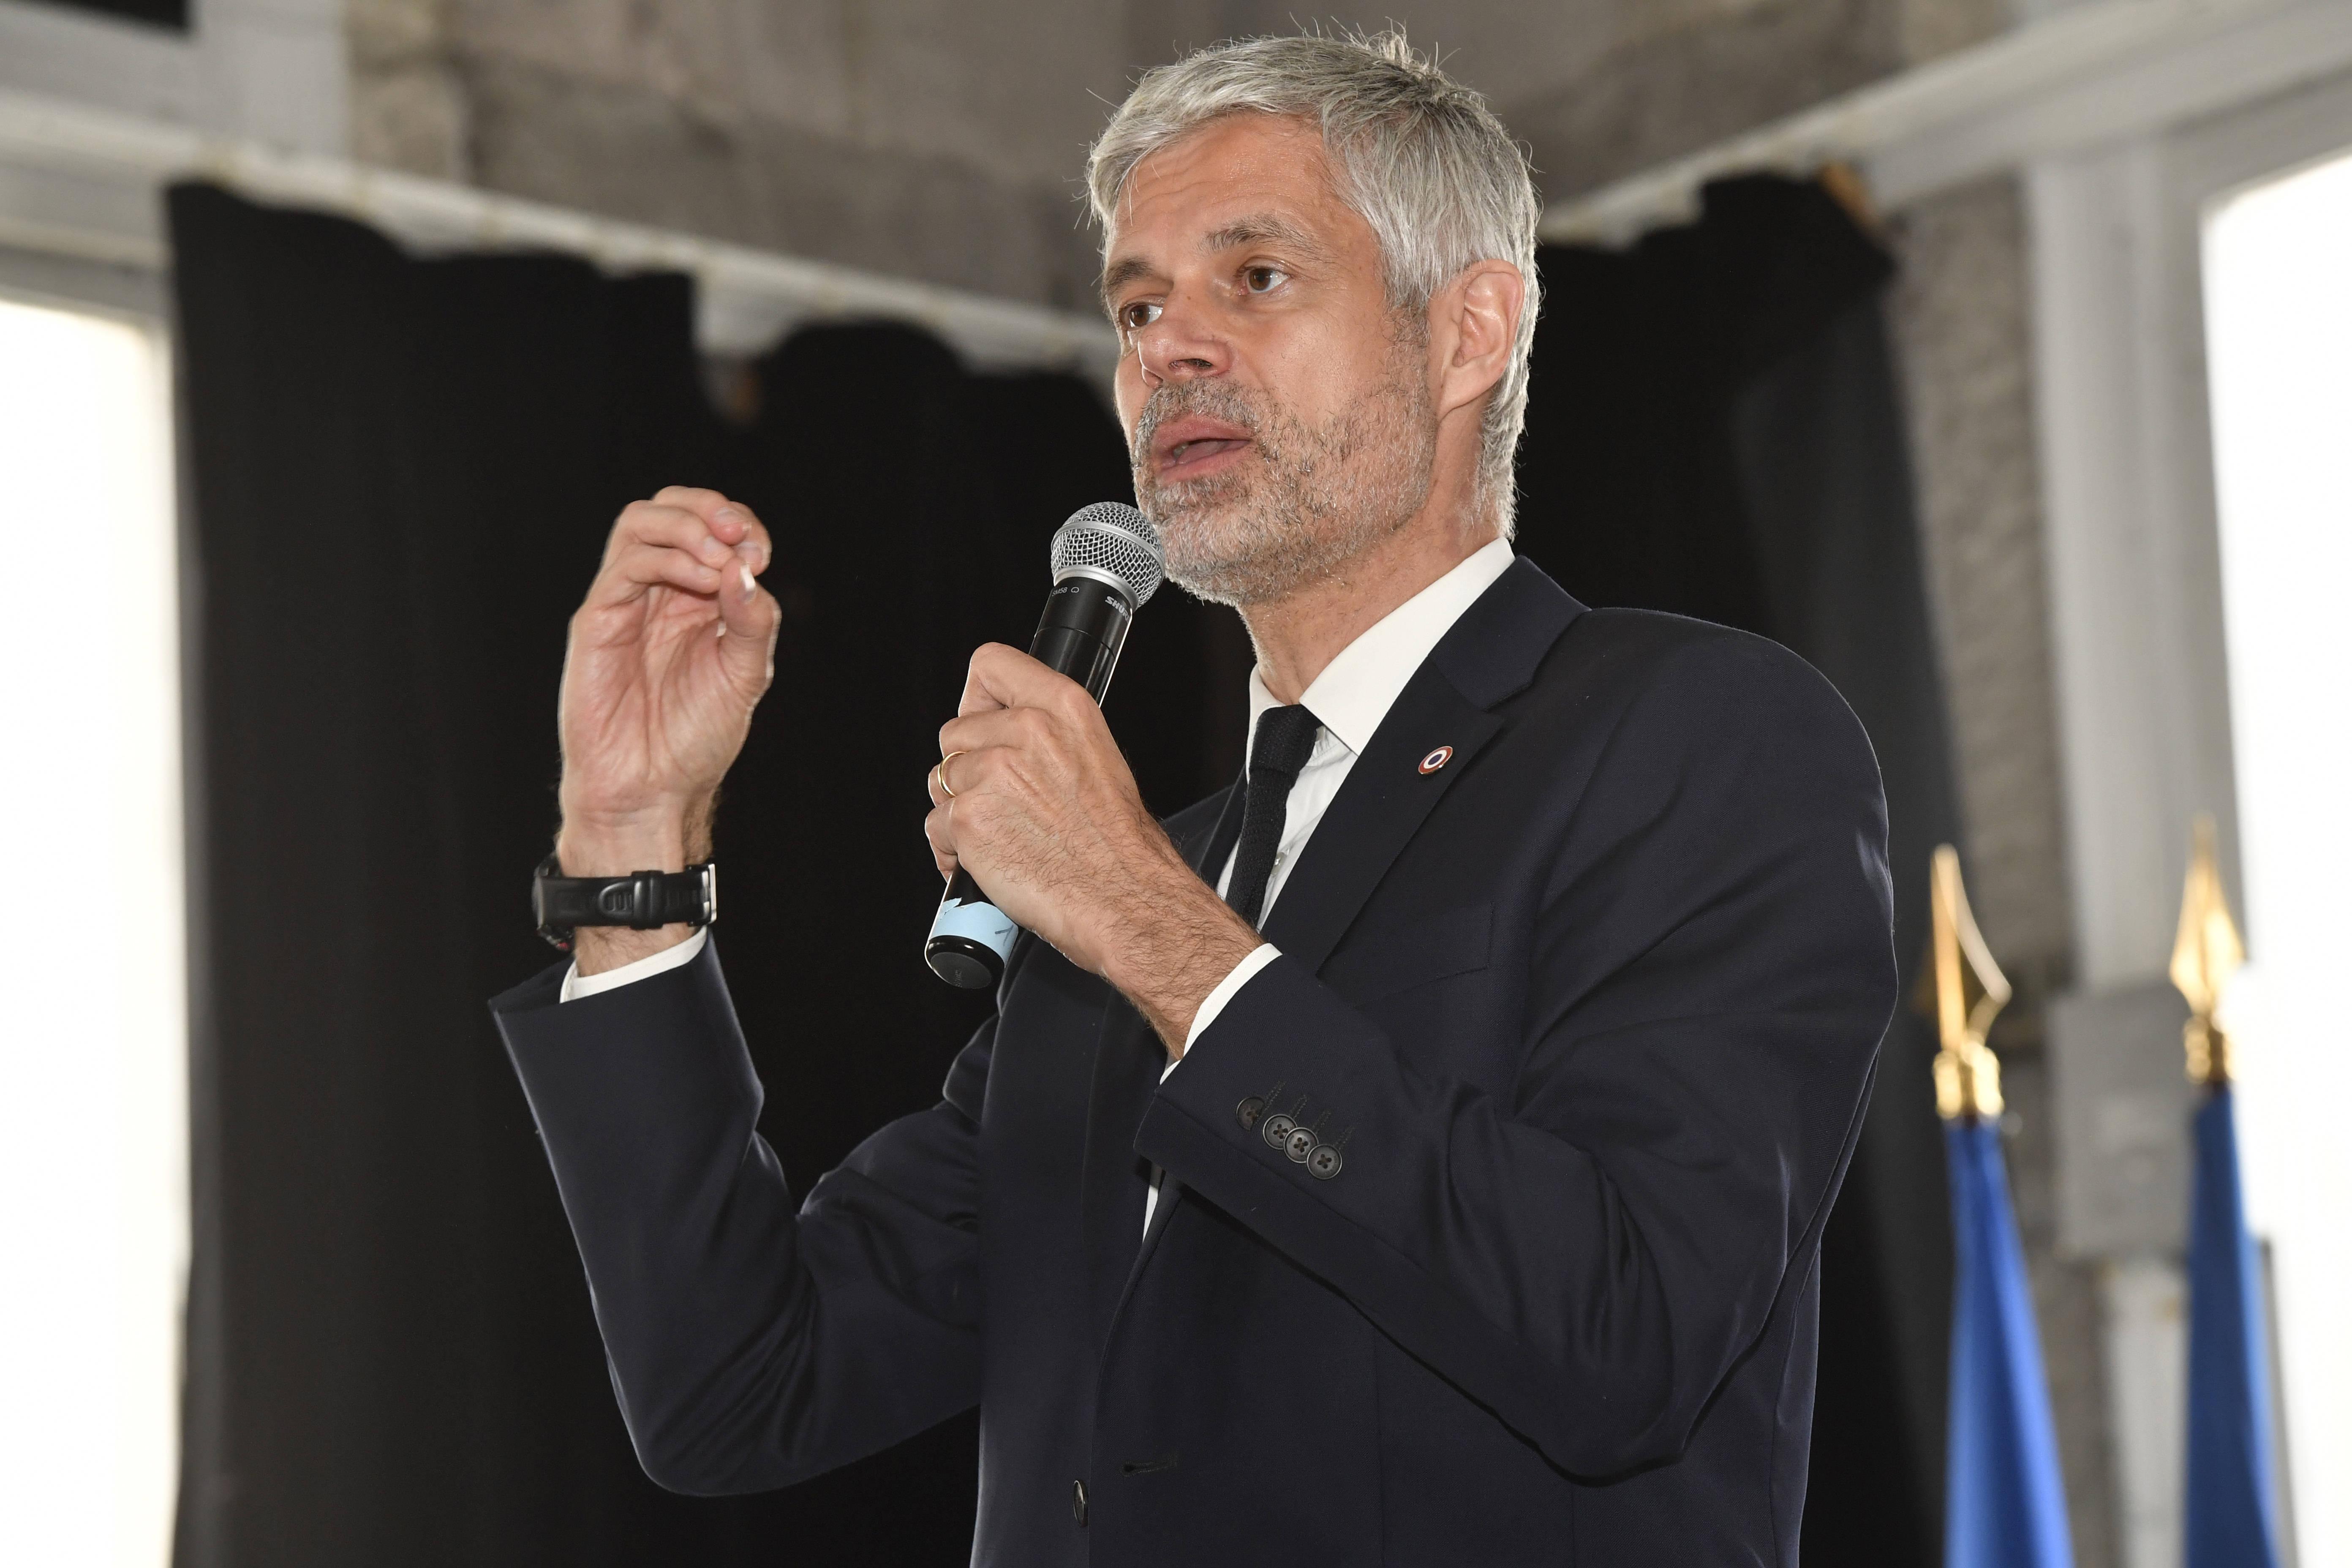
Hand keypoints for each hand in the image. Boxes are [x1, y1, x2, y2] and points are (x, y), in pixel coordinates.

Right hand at [556, 488, 777, 969]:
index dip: (736, 523)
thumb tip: (748, 567)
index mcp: (693, 598)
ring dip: (687, 528)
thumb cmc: (695, 738)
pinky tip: (700, 583)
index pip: (707, 527)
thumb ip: (753, 620)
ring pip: (639, 523)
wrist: (652, 789)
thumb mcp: (745, 674)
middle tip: (738, 538)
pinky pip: (624, 568)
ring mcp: (623, 602)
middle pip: (667, 507)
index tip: (760, 554)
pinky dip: (667, 560)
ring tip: (719, 564)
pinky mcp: (596, 621)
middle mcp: (656, 592)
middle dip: (708, 508)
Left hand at [925, 645, 1258, 1051]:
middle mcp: (1026, 732)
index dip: (978, 698)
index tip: (982, 721)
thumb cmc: (1121, 846)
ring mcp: (993, 774)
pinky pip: (936, 827)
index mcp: (1064, 708)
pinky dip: (954, 851)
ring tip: (1003, 836)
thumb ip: (1048, 737)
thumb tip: (1006, 736)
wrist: (1127, 900)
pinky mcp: (969, 820)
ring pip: (942, 783)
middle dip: (968, 769)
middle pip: (955, 734)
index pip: (990, 665)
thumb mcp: (1100, 760)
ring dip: (960, 812)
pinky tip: (991, 862)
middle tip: (1004, 803)